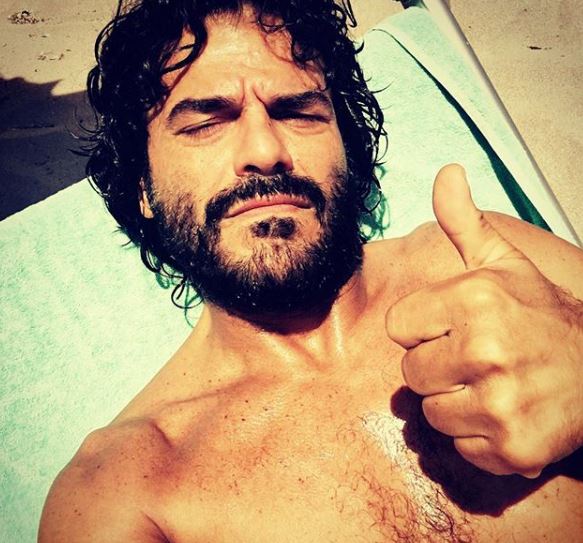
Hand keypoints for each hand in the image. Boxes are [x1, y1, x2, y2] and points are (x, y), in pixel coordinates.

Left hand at [386, 164, 582, 476]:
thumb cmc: (538, 312)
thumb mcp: (503, 261)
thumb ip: (464, 221)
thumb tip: (446, 172)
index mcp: (474, 299)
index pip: (397, 328)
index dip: (423, 329)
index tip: (455, 326)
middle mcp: (486, 351)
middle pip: (410, 375)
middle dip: (437, 367)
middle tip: (477, 358)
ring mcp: (501, 404)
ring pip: (432, 414)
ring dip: (455, 403)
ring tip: (491, 385)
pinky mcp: (513, 450)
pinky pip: (460, 447)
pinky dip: (478, 437)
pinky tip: (506, 415)